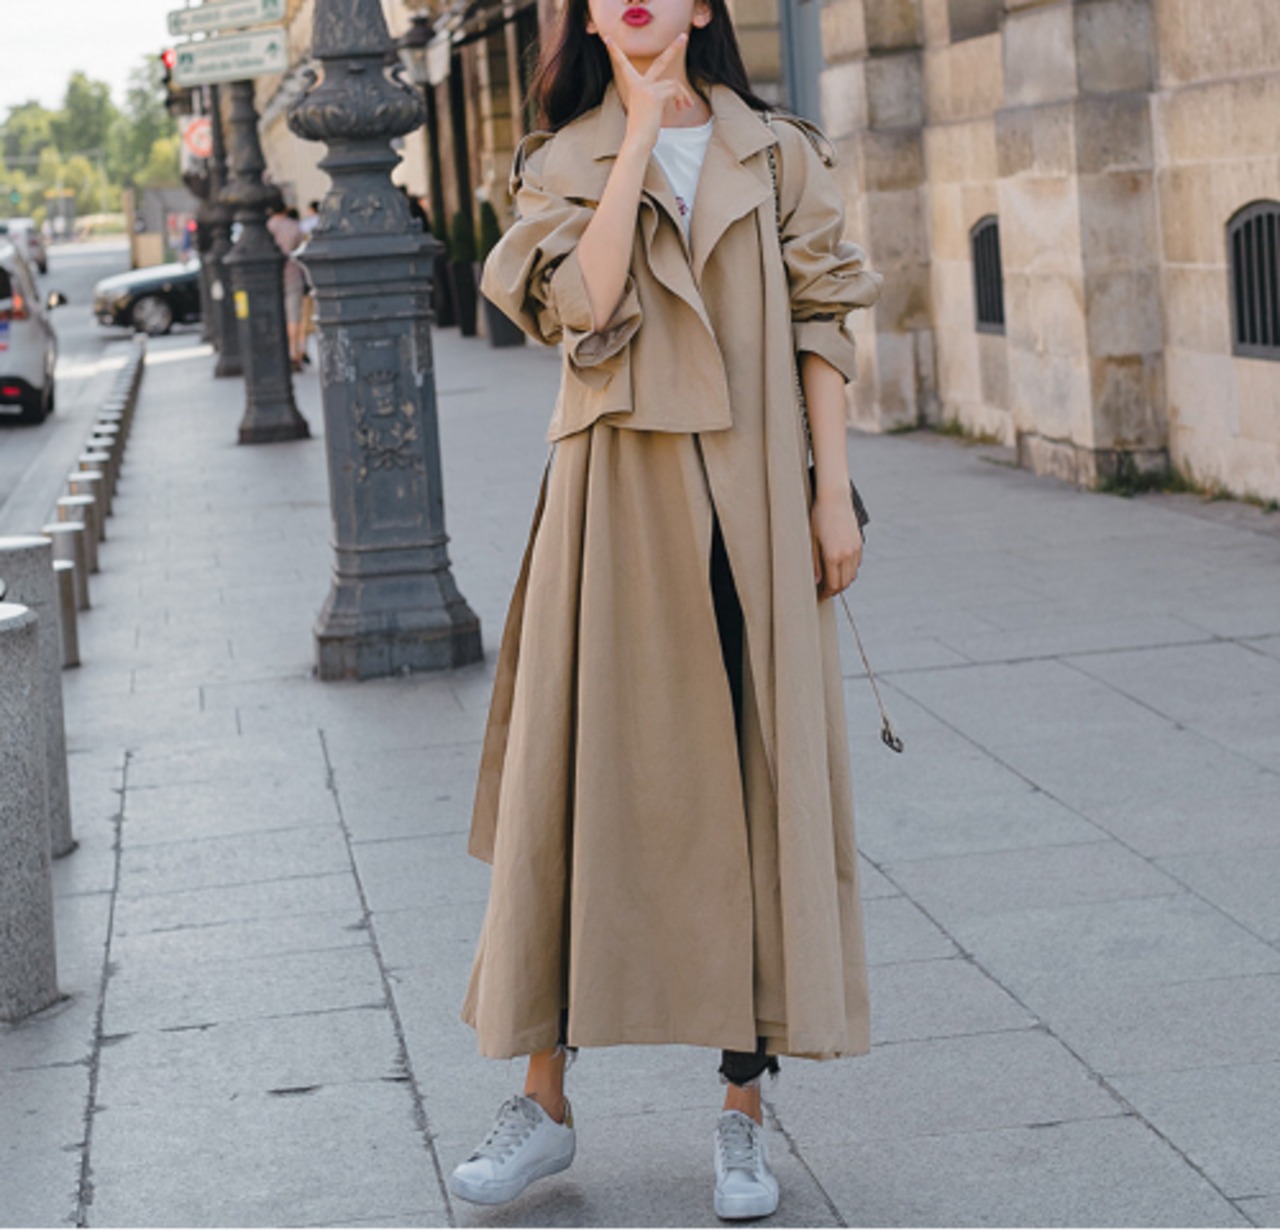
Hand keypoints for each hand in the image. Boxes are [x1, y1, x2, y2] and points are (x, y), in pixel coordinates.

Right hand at [604, 34, 696, 154]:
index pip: (624, 65)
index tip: (608, 39)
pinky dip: (682, 98)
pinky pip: (675, 90)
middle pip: (660, 62)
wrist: (637, 141)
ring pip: (673, 83)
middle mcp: (638, 83)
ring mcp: (646, 87)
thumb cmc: (643, 130)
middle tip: (683, 37)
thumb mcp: (648, 109)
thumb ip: (657, 96)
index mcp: (634, 86)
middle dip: (673, 48)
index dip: (616, 52)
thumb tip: (679, 95)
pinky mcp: (654, 94)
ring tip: (685, 106)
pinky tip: (681, 108)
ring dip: (683, 95)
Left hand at [811, 491, 862, 599]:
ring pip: (852, 575)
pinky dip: (849, 571)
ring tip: (832, 582)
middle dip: (835, 590)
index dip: (827, 593)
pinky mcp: (859, 543)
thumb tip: (817, 581)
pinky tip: (840, 569)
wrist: (835, 499)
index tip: (820, 596)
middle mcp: (847, 554)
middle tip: (825, 592)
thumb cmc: (818, 517)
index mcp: (833, 556)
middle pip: (845, 583)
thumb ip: (814, 563)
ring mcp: (855, 549)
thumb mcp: (811, 540)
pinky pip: (856, 564)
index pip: (833, 584)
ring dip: (843, 582)